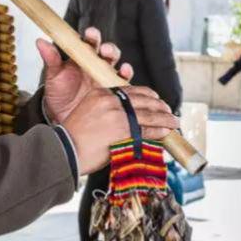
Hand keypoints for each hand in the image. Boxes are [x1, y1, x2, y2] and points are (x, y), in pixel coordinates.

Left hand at [37, 27, 133, 123]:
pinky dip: (126, 77)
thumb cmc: (59, 93)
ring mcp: (105, 77)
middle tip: (104, 50)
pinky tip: (124, 75)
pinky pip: (123, 82)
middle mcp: (96, 64)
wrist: (64, 117)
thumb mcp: (53, 76)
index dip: (92, 36)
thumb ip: (51, 59)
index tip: (90, 33)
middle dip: (108, 48)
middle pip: (108, 51)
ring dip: (118, 61)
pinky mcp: (112, 91)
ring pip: (117, 64)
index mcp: (82, 56)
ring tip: (115, 63)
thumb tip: (40, 42)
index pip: (90, 42)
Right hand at [61, 86, 178, 174]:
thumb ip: (106, 111)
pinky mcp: (124, 130)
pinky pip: (147, 128)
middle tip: (168, 110)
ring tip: (174, 121)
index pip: (130, 91)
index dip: (147, 95)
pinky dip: (160, 130)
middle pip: (143, 100)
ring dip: (165, 118)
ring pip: (149, 114)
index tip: (155, 99)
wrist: (65, 150)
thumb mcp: (87, 114)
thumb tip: (126, 119)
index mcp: (101, 94)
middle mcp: (111, 101)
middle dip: (159, 106)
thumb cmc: (73, 138)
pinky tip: (167, 131)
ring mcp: (118, 115)